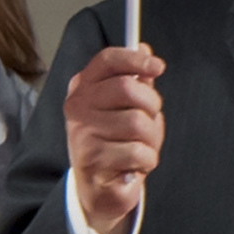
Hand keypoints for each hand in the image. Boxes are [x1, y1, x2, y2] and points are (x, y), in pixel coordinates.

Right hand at [63, 44, 166, 233]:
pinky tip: (133, 164)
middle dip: (151, 106)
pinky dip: (147, 160)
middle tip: (148, 120)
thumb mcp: (125, 106)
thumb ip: (134, 78)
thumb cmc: (115, 140)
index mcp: (83, 88)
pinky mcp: (92, 160)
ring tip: (139, 146)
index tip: (157, 66)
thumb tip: (143, 47)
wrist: (98, 186)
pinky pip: (140, 152)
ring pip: (139, 123)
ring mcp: (82, 134)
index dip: (135, 59)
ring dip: (152, 138)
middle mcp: (77, 107)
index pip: (106, 60)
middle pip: (128, 88)